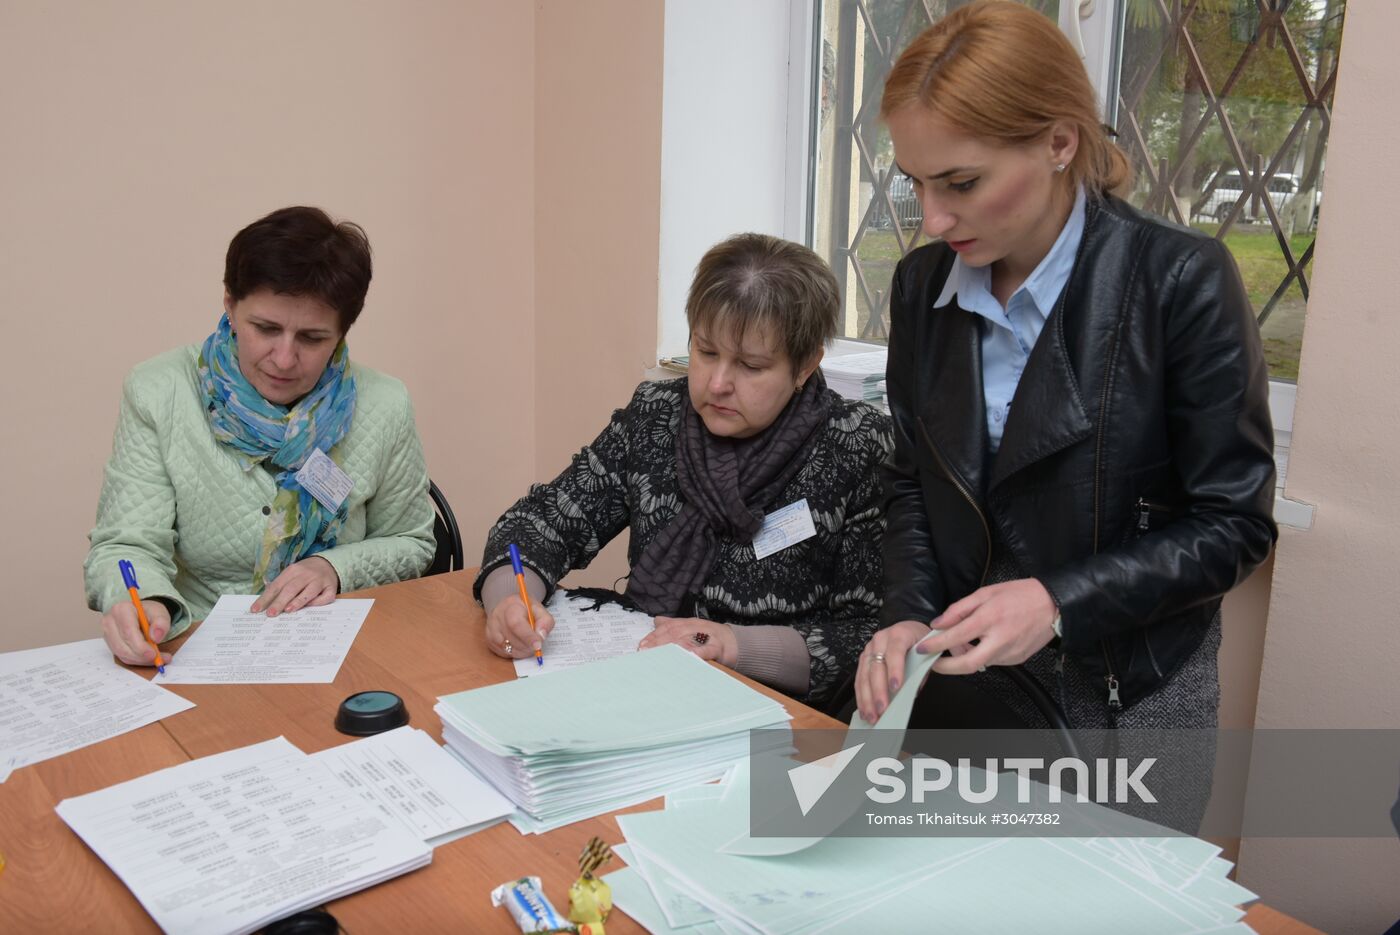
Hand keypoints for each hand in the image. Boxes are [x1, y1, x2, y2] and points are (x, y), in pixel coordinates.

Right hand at [102, 599, 172, 666]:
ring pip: (122, 654)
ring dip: (140, 660)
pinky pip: (122, 657)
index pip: (128, 632)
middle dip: (141, 656)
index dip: (140, 646)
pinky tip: (149, 658)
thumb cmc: (149, 612)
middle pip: (123, 646)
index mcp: (122, 609)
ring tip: (158, 658)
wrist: (141, 614)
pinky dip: (137, 660)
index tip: (153, 654)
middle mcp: (110, 621)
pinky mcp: (110, 644)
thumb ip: (161, 623)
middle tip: (158, 659)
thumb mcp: (160, 613)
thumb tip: (156, 637)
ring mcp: (108, 634)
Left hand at [252, 556, 339, 615]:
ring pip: (309, 591)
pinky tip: (310, 607)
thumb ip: (279, 586)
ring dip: (298, 601)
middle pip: (291, 588)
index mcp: (293, 570)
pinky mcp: (331, 588)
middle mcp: (306, 574)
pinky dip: (318, 602)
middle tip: (271, 614)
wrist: (327, 563)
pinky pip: (326, 596)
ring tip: (288, 610)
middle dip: (280, 602)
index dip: (265, 598)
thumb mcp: (291, 575)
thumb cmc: (304, 574)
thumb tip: (264, 602)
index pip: (276, 585)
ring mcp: (320, 580)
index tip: (256, 610)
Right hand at [484, 593, 554, 658]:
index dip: (528, 637)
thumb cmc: (525, 609)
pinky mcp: (489, 641)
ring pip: (508, 649)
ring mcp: (490, 630)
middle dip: (527, 645)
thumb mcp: (539, 609)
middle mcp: (497, 617)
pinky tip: (519, 644)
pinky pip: (504, 653)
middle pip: (512, 639)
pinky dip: (515, 653)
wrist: (508, 608)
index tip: (538, 646)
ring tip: (528, 643)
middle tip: (536, 645)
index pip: (516, 624)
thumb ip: (545, 621)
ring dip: (522, 650)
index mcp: (510, 606)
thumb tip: (541, 636)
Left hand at [639, 617, 736, 667]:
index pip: (668, 627)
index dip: (654, 636)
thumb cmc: (711, 638)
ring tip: (659, 654)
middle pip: (674, 633)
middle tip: (645, 651)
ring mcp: (707, 637)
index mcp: (689, 623)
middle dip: (658, 642)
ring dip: (672, 647)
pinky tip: (687, 657)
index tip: (642, 645)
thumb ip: (674, 625)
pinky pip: (706, 650)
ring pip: (687, 640)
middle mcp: (696, 627)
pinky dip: (696, 653)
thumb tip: (656, 621)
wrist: (736, 643)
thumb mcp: (692, 628)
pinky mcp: (717, 647)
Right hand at [854, 620, 930, 723]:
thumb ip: (920, 672)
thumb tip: (910, 693)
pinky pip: (859, 679)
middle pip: (876, 666)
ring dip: (867, 698)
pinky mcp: (863, 658)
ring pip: (864, 675)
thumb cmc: (919, 642)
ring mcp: (869, 649)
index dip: (895, 670)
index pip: (895, 652)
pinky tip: (864, 709)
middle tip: (882, 709)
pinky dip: (861, 696)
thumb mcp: (926, 652)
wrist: (909, 629)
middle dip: (878, 691)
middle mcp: (880, 639)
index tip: (896, 687)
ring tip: (872, 715)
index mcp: (899, 634)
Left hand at [917, 578, 1057, 675]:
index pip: (955, 637)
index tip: (922, 647)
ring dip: (964, 657)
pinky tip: (980, 643)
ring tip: (959, 644)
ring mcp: (1009, 653)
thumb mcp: (986, 593)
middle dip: (945, 668)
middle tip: (933, 663)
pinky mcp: (1017, 660)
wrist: (1054, 605)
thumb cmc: (1021, 595)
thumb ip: (960, 609)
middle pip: (967, 664)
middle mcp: (999, 640)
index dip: (935, 644)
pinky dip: (981, 655)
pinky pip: (992, 661)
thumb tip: (939, 623)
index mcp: (990, 619)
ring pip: (979, 663)